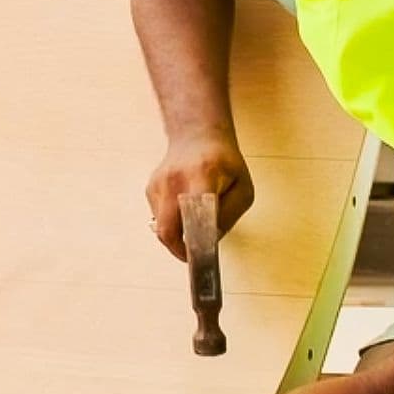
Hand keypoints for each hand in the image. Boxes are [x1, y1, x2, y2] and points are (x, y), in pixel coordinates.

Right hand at [145, 132, 253, 260]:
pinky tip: (185, 210)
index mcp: (202, 175)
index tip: (200, 258)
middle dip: (179, 250)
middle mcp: (174, 179)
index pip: (193, 215)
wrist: (197, 135)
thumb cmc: (224, 162)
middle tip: (192, 258)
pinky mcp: (150, 189)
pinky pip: (160, 217)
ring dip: (177, 235)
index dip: (195, 241)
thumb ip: (229, 215)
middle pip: (167, 228)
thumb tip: (210, 239)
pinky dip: (172, 222)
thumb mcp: (243, 188)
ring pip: (162, 226)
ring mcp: (158, 184)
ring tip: (194, 226)